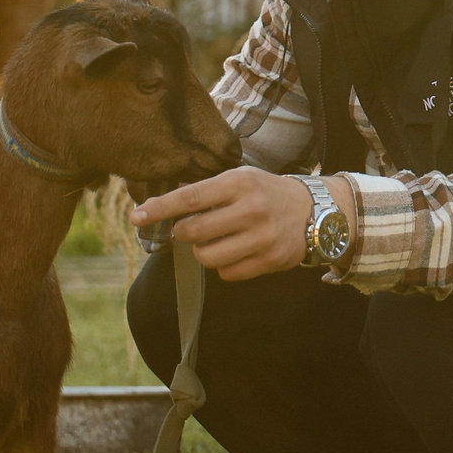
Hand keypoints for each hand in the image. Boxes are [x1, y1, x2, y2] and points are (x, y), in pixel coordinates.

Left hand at [130, 167, 333, 281]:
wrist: (316, 211)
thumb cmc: (266, 193)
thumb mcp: (240, 178)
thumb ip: (206, 192)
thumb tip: (162, 208)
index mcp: (239, 182)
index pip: (189, 198)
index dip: (159, 209)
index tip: (136, 217)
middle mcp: (251, 209)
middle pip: (193, 232)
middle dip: (183, 233)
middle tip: (188, 229)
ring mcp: (262, 237)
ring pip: (207, 257)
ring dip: (203, 252)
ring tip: (215, 241)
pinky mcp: (270, 260)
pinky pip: (227, 274)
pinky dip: (223, 266)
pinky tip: (236, 252)